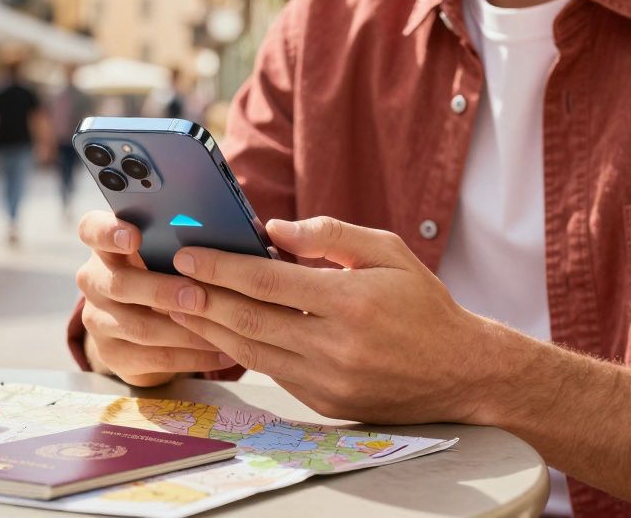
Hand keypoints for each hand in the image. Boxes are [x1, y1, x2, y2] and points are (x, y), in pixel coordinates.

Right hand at [75, 211, 235, 386]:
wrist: (142, 329)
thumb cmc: (164, 274)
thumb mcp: (164, 253)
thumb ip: (182, 241)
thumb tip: (235, 230)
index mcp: (105, 246)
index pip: (91, 229)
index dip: (109, 232)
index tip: (134, 238)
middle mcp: (94, 281)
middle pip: (120, 284)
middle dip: (162, 291)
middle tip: (198, 296)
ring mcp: (98, 320)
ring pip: (140, 327)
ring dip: (186, 330)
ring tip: (223, 328)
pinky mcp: (112, 354)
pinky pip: (155, 357)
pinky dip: (193, 356)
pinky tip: (222, 353)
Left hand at [166, 216, 496, 423]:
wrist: (463, 373)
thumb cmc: (424, 304)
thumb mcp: (389, 251)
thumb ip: (331, 235)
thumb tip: (273, 227)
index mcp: (350, 300)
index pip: (268, 280)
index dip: (221, 266)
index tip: (187, 253)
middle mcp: (335, 345)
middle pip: (249, 319)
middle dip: (201, 298)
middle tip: (166, 280)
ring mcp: (328, 380)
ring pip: (252, 351)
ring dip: (209, 328)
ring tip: (179, 306)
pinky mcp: (325, 403)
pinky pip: (272, 373)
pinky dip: (241, 352)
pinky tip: (219, 333)